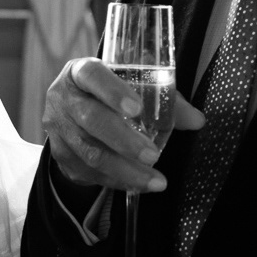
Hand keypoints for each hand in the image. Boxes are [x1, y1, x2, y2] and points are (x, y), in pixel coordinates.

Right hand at [42, 57, 203, 191]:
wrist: (70, 113)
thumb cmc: (107, 96)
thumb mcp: (131, 87)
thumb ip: (164, 100)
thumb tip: (197, 120)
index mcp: (80, 72)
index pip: (92, 76)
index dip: (112, 91)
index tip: (136, 108)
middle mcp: (63, 98)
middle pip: (91, 119)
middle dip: (124, 141)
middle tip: (153, 155)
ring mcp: (59, 128)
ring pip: (90, 152)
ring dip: (125, 170)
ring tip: (154, 180)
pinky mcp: (60, 155)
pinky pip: (88, 172)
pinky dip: (116, 180)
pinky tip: (137, 184)